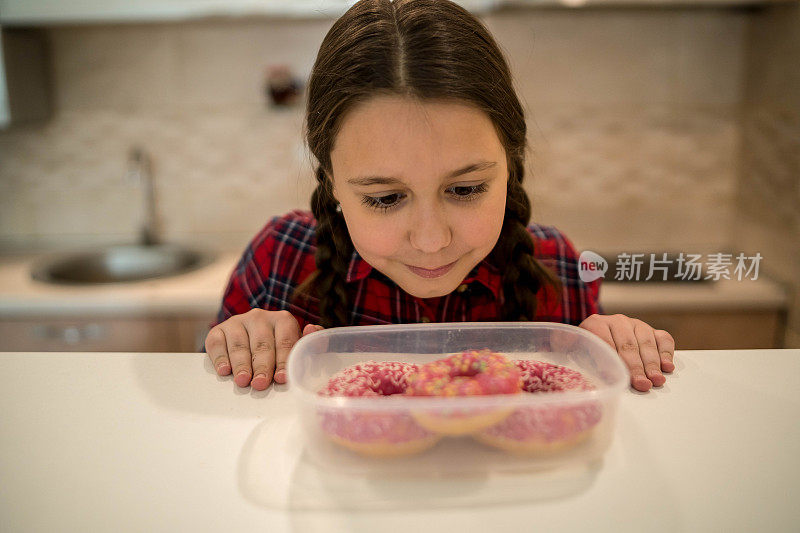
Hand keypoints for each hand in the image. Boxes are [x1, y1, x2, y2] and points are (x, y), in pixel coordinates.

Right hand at [204, 309, 323, 390]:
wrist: (247, 341)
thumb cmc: (277, 349)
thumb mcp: (295, 346)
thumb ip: (308, 341)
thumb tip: (313, 329)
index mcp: (283, 320)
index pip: (285, 341)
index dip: (283, 361)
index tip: (281, 378)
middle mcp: (259, 317)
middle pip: (262, 344)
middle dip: (262, 366)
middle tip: (261, 384)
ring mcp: (237, 322)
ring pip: (240, 344)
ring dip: (241, 364)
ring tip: (243, 380)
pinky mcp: (218, 330)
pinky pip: (218, 343)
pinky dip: (220, 357)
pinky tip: (225, 371)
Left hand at [578, 313, 674, 391]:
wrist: (597, 338)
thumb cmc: (588, 351)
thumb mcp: (576, 352)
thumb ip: (574, 353)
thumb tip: (575, 359)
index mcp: (595, 323)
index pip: (605, 341)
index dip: (612, 359)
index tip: (617, 376)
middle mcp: (617, 321)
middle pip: (628, 344)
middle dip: (636, 366)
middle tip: (642, 384)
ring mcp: (636, 324)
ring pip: (646, 342)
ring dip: (652, 363)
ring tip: (656, 380)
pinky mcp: (652, 330)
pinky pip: (663, 339)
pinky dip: (666, 353)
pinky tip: (667, 367)